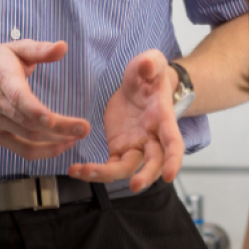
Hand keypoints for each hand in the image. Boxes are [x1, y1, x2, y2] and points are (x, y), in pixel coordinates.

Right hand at [0, 40, 89, 159]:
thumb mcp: (14, 48)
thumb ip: (39, 49)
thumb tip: (63, 47)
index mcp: (2, 78)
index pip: (18, 98)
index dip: (35, 111)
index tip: (53, 119)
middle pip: (28, 122)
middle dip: (58, 129)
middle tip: (83, 129)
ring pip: (27, 138)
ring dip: (54, 142)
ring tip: (77, 137)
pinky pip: (21, 150)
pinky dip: (42, 152)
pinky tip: (60, 146)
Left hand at [67, 49, 183, 192]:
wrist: (139, 83)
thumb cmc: (149, 73)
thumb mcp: (152, 62)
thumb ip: (151, 63)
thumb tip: (147, 65)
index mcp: (163, 119)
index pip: (173, 143)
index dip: (173, 160)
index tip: (169, 176)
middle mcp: (152, 138)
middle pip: (152, 163)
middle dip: (145, 176)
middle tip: (134, 186)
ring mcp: (135, 145)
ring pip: (126, 168)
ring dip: (107, 175)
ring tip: (84, 171)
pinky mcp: (118, 147)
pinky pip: (108, 165)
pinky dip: (93, 171)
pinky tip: (75, 169)